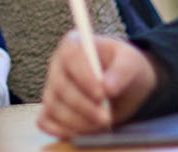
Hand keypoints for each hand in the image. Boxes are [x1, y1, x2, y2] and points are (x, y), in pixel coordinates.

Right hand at [36, 32, 161, 138]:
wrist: (125, 87)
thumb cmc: (125, 69)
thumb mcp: (131, 63)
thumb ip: (122, 72)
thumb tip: (108, 88)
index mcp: (74, 44)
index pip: (70, 57)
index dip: (83, 76)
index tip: (102, 95)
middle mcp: (58, 65)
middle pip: (60, 86)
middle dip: (83, 106)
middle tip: (106, 118)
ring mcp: (52, 88)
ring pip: (53, 106)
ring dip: (77, 121)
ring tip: (102, 125)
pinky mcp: (51, 109)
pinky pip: (46, 122)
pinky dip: (61, 130)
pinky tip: (83, 133)